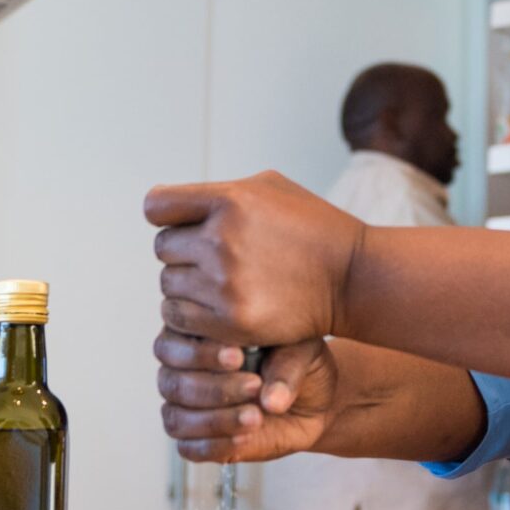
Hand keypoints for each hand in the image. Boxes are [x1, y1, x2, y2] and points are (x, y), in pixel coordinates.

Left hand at [144, 171, 364, 348]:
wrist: (352, 277)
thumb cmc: (312, 227)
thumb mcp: (271, 188)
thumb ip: (220, 192)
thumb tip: (173, 205)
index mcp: (229, 200)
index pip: (157, 206)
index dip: (168, 216)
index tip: (186, 225)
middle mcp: (221, 239)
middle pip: (162, 248)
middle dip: (183, 254)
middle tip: (215, 261)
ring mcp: (225, 283)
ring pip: (168, 286)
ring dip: (187, 287)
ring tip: (220, 286)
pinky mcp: (232, 322)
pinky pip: (179, 318)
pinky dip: (192, 316)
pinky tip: (219, 309)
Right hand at [154, 333, 340, 462]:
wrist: (314, 397)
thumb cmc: (296, 361)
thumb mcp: (298, 351)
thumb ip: (284, 368)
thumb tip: (271, 401)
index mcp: (194, 335)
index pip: (173, 342)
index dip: (201, 352)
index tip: (237, 356)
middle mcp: (181, 371)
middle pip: (172, 383)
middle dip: (213, 388)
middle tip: (253, 386)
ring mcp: (186, 407)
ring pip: (176, 418)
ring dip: (215, 420)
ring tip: (255, 416)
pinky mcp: (197, 439)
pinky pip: (189, 448)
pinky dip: (216, 445)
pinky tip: (245, 436)